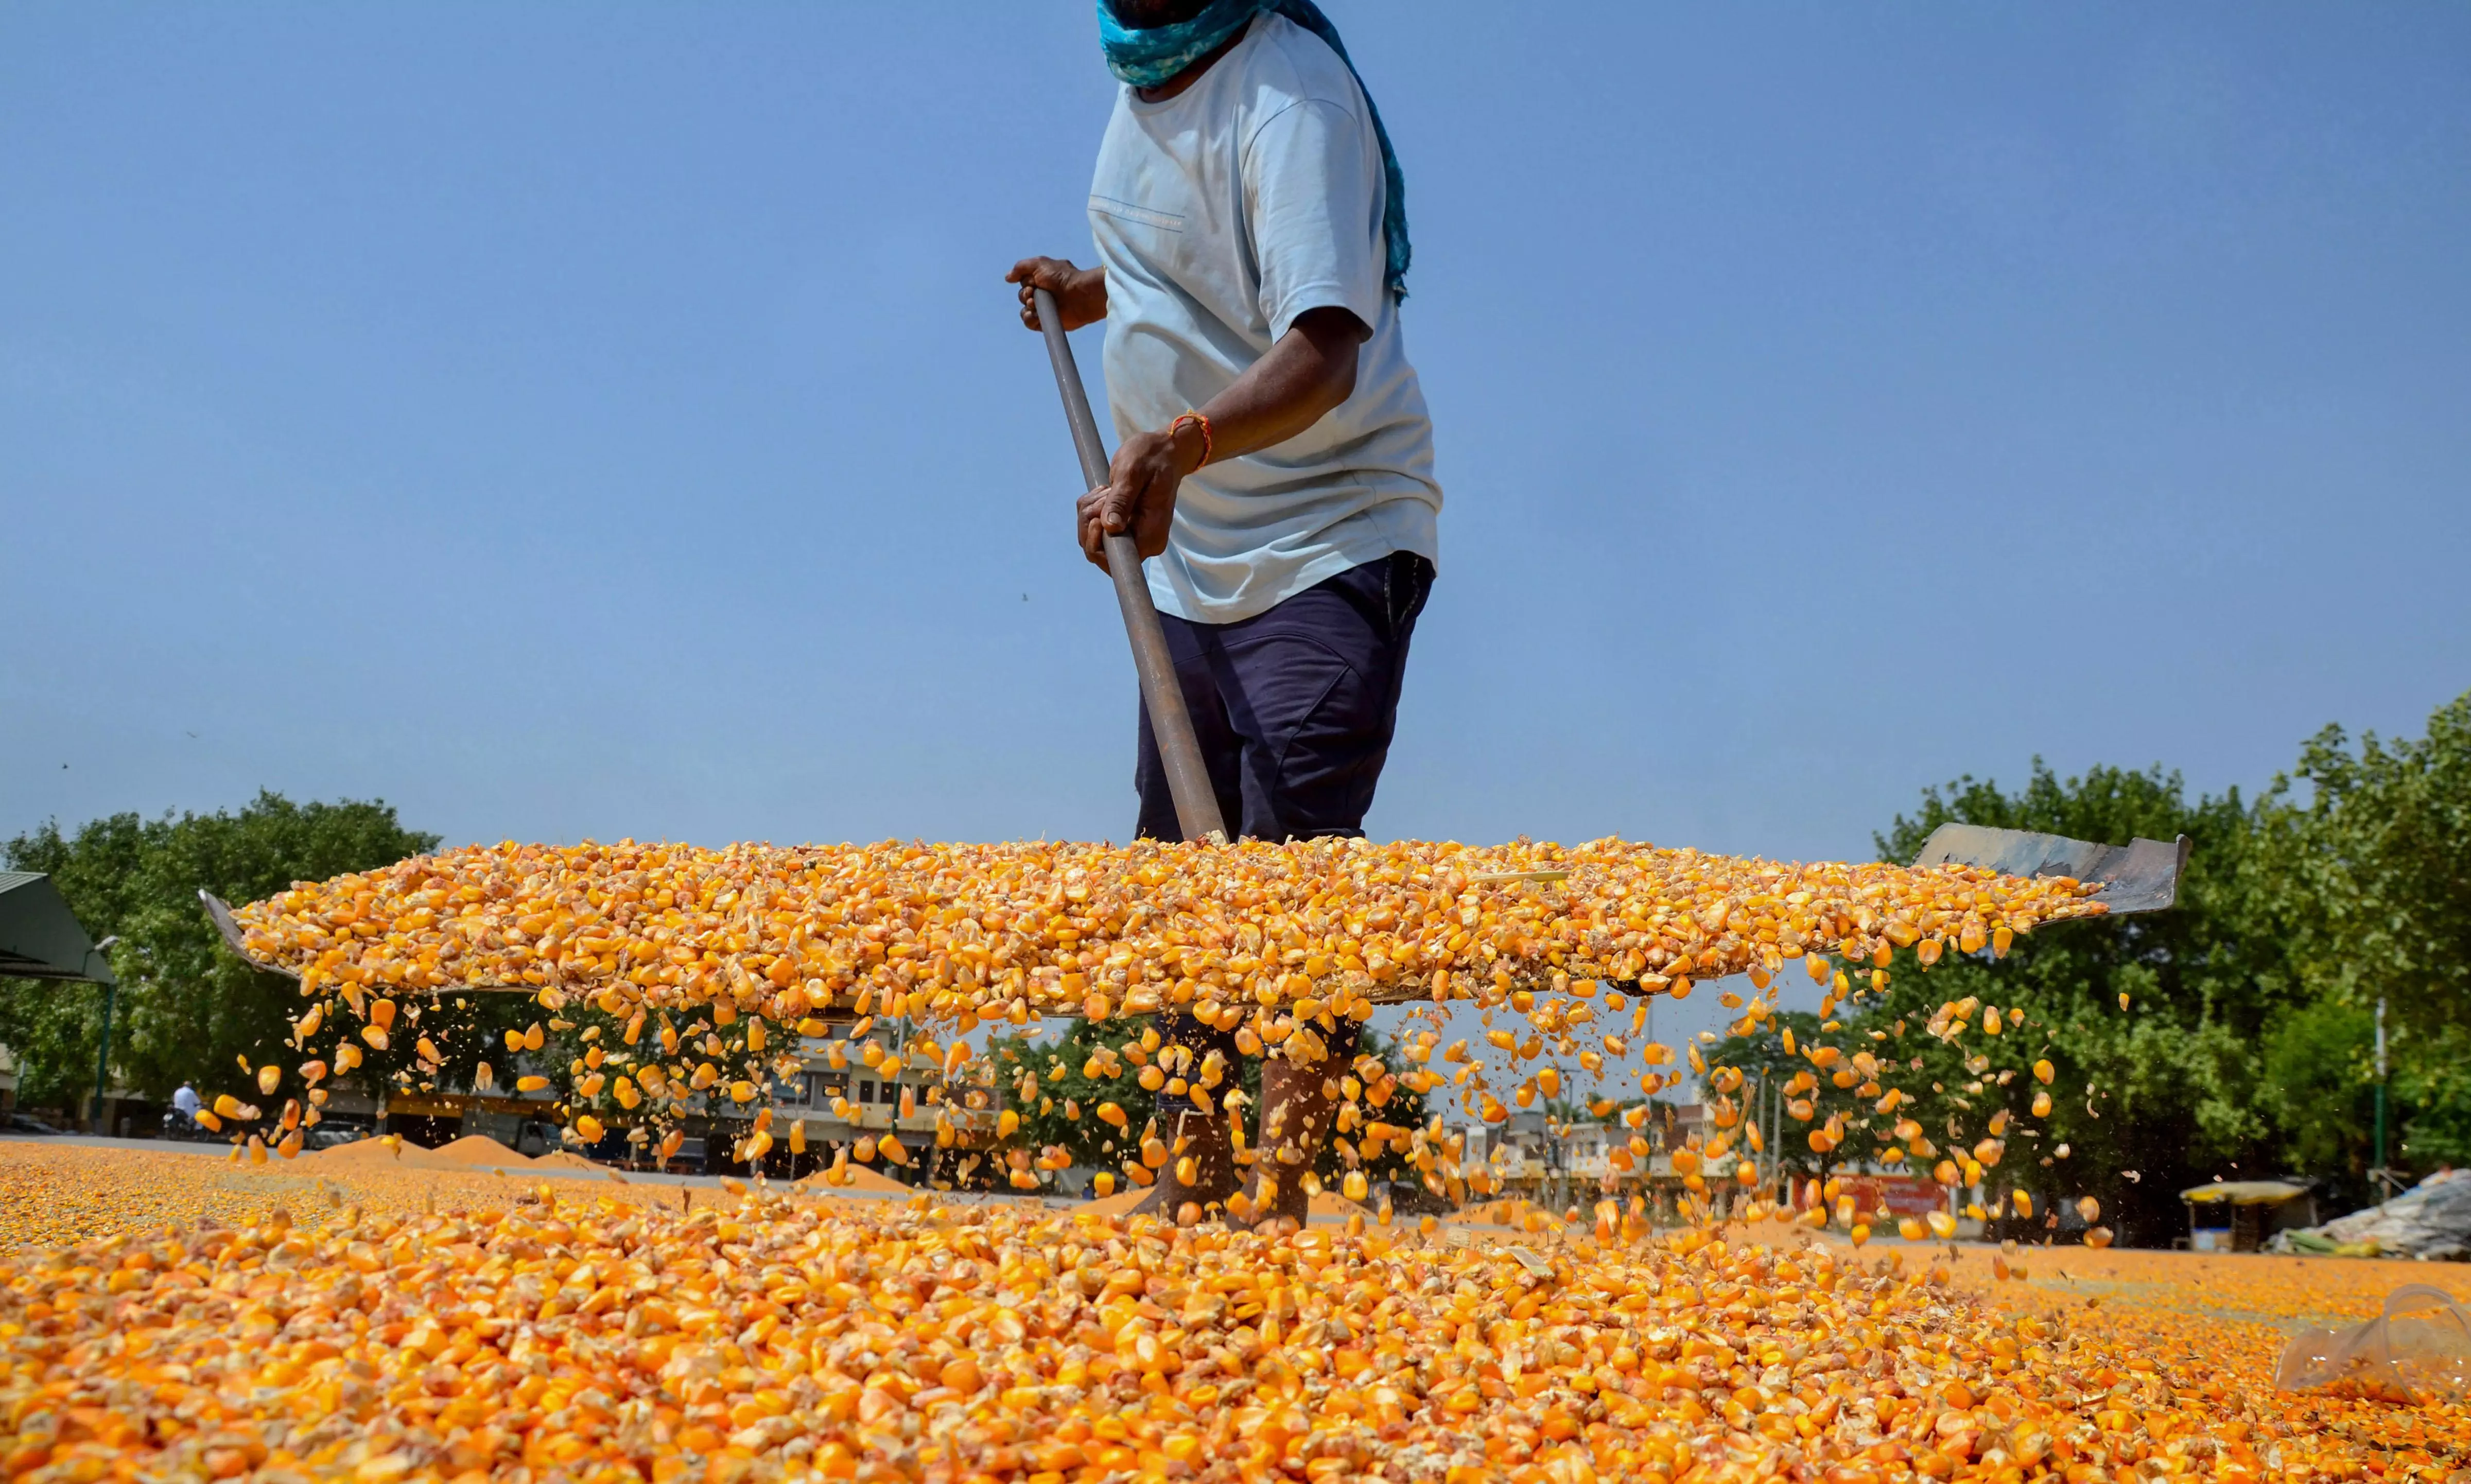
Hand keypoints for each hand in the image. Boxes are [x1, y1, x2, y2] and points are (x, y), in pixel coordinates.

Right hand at [1005, 256, 1106, 330]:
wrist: (1079, 294)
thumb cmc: (1062, 277)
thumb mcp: (1039, 264)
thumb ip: (1021, 267)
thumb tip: (1007, 278)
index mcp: (1042, 281)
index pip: (1023, 284)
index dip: (1025, 284)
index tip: (1033, 283)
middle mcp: (1043, 295)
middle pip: (1022, 297)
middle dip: (1024, 295)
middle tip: (1035, 293)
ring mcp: (1045, 309)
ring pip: (1024, 311)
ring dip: (1026, 307)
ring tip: (1035, 304)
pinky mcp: (1047, 322)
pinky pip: (1029, 323)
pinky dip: (1029, 319)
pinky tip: (1034, 314)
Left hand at [1076, 419, 1206, 572]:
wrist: (1165, 451)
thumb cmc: (1152, 458)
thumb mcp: (1133, 473)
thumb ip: (1121, 501)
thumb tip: (1111, 527)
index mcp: (1150, 537)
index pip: (1115, 562)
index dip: (1096, 545)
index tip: (1097, 517)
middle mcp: (1143, 543)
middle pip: (1098, 551)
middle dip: (1090, 521)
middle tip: (1104, 494)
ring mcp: (1133, 536)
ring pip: (1093, 537)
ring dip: (1091, 511)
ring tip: (1107, 490)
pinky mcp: (1124, 528)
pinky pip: (1095, 527)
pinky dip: (1092, 508)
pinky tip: (1106, 492)